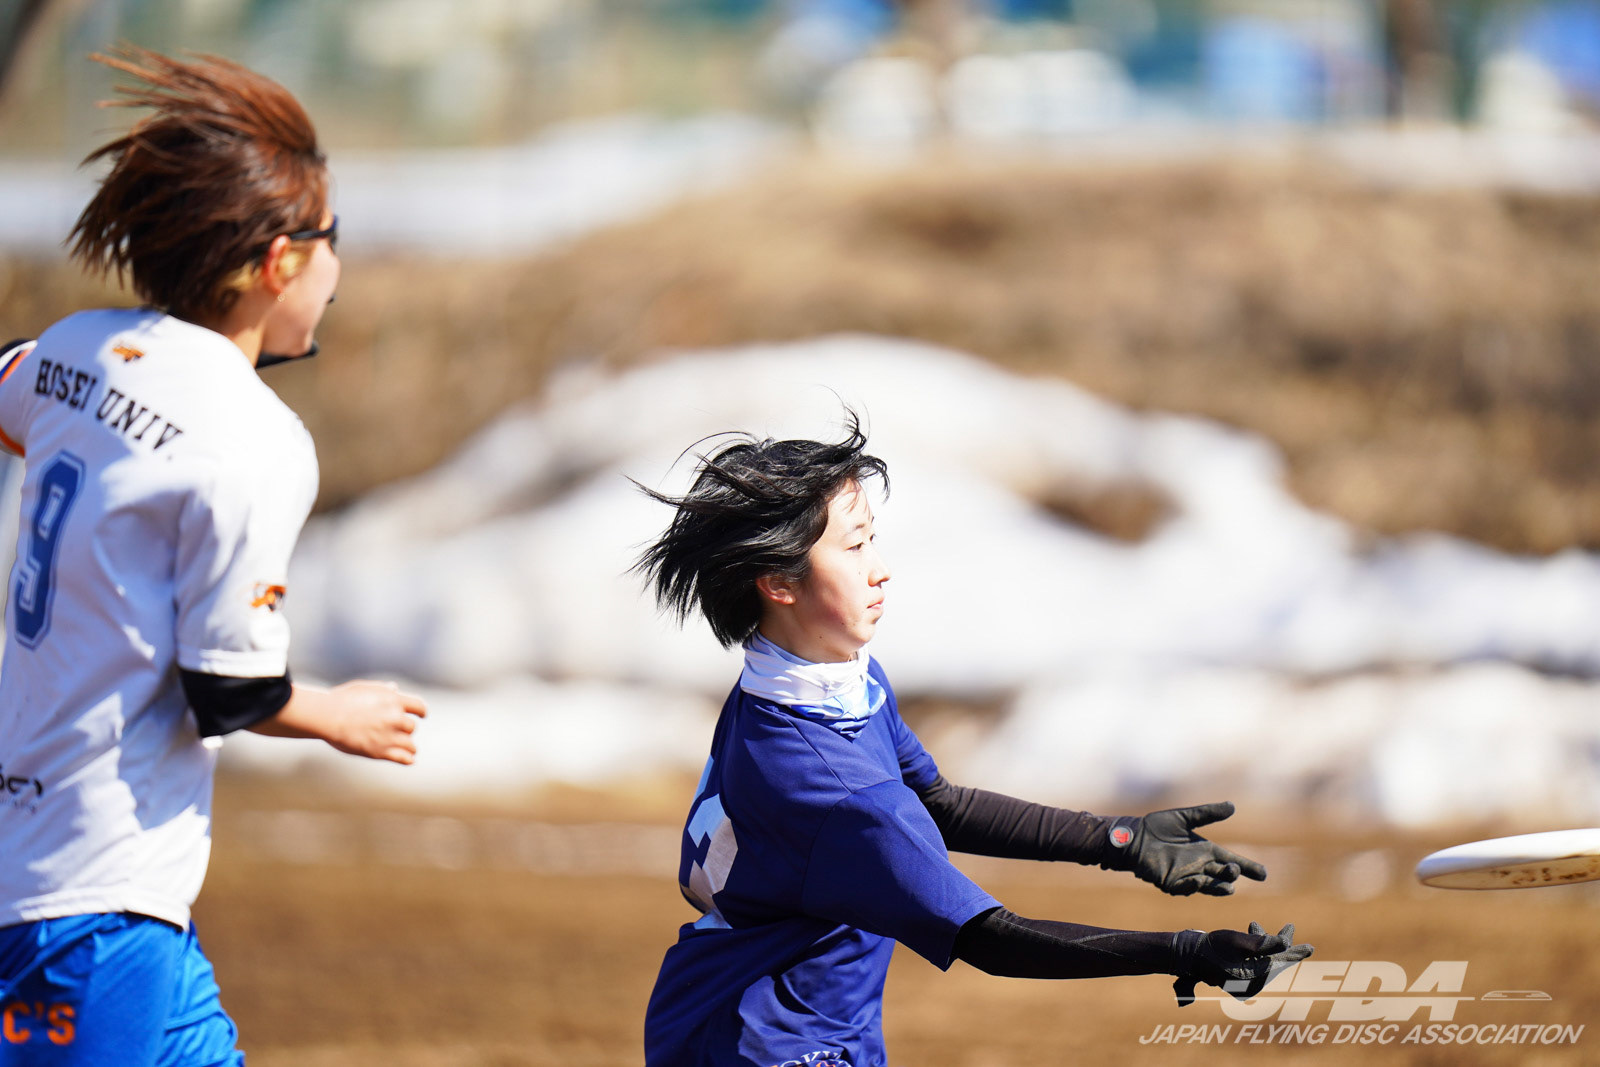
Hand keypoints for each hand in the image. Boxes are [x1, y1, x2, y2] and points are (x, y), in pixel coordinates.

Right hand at [325, 680, 426, 763]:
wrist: (327, 717)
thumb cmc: (341, 700)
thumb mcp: (364, 688)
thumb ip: (383, 690)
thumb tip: (395, 688)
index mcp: (394, 700)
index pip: (419, 707)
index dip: (421, 712)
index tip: (422, 715)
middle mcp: (395, 718)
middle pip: (411, 727)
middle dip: (405, 729)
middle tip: (396, 731)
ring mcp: (389, 736)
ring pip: (410, 744)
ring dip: (408, 745)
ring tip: (406, 748)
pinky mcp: (380, 752)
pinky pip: (404, 758)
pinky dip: (408, 759)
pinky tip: (410, 759)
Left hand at [1105, 801, 1267, 895]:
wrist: (1134, 836)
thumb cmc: (1158, 827)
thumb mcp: (1184, 818)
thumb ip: (1207, 813)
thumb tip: (1232, 806)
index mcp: (1206, 851)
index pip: (1232, 861)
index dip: (1249, 868)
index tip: (1264, 874)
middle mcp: (1200, 865)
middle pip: (1224, 874)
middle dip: (1232, 874)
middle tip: (1235, 869)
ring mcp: (1187, 876)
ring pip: (1209, 885)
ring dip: (1218, 885)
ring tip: (1228, 885)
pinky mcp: (1171, 883)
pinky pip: (1185, 888)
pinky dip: (1193, 886)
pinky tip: (1198, 881)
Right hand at [1172, 922, 1312, 1006]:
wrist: (1189, 954)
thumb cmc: (1212, 945)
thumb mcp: (1237, 941)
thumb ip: (1262, 943)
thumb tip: (1285, 943)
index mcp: (1253, 978)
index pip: (1279, 963)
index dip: (1294, 952)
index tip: (1310, 948)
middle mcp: (1251, 986)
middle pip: (1274, 963)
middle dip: (1278, 944)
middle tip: (1290, 927)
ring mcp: (1245, 985)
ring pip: (1265, 962)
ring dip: (1263, 944)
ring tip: (1254, 925)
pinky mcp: (1240, 980)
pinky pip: (1256, 964)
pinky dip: (1256, 950)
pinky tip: (1251, 935)